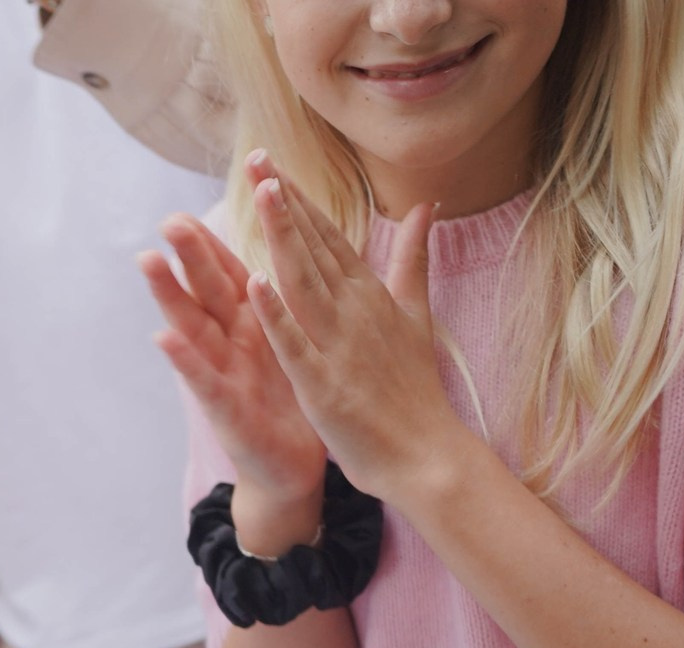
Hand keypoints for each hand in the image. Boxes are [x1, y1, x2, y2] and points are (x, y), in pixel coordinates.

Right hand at [140, 196, 328, 551]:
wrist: (294, 468)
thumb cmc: (296, 403)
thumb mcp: (297, 344)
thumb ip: (289, 302)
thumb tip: (294, 259)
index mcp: (254, 324)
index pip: (234, 271)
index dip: (222, 235)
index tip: (200, 214)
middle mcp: (230, 343)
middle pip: (207, 290)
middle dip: (189, 254)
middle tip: (170, 217)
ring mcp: (222, 375)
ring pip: (191, 326)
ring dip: (169, 294)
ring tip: (148, 262)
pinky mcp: (225, 411)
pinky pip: (203, 381)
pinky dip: (183, 359)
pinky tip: (164, 337)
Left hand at [231, 157, 464, 507]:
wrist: (427, 454)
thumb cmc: (413, 389)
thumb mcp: (415, 314)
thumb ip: (413, 260)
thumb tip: (426, 206)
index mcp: (369, 296)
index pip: (329, 237)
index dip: (299, 199)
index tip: (272, 163)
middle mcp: (355, 311)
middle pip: (314, 248)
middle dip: (285, 203)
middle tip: (257, 158)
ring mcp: (339, 345)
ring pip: (305, 282)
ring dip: (283, 237)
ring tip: (262, 194)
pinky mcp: (324, 384)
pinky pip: (296, 343)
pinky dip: (278, 313)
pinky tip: (256, 283)